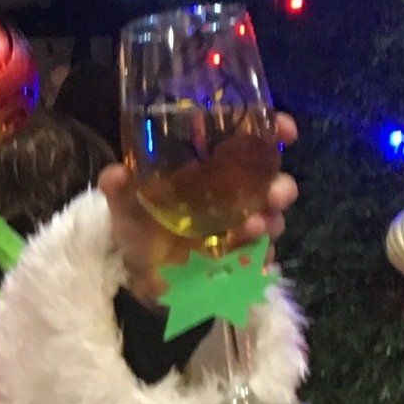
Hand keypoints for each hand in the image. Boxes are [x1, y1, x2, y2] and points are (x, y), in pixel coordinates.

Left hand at [100, 114, 297, 307]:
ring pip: (270, 218)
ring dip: (270, 221)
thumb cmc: (138, 226)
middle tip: (276, 194)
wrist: (138, 274)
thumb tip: (116, 173)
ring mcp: (239, 225)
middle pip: (271, 181)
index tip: (286, 129)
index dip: (273, 130)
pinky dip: (261, 257)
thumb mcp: (125, 203)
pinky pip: (260, 256)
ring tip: (254, 227)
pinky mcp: (239, 257)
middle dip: (281, 186)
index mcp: (210, 167)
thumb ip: (120, 188)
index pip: (248, 140)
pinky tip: (256, 260)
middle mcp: (232, 191)